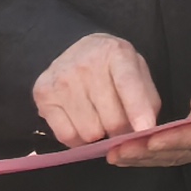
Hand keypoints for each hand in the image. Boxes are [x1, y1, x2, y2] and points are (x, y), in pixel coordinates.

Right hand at [34, 31, 162, 147]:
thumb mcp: (137, 72)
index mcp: (116, 52)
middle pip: (112, 120)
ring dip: (99, 134)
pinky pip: (67, 136)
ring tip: (98, 118)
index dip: (137, 109)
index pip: (127, 83)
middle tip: (119, 123)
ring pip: (90, 133)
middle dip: (121, 130)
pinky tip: (81, 123)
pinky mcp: (43, 95)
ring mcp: (61, 79)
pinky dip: (78, 139)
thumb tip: (145, 131)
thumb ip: (147, 100)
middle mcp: (86, 64)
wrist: (77, 51)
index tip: (144, 129)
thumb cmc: (113, 68)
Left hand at [106, 51, 190, 169]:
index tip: (148, 139)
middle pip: (183, 151)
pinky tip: (128, 154)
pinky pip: (173, 153)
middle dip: (149, 153)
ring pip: (175, 156)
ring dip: (144, 158)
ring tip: (115, 155)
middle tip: (119, 151)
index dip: (173, 139)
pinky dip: (149, 155)